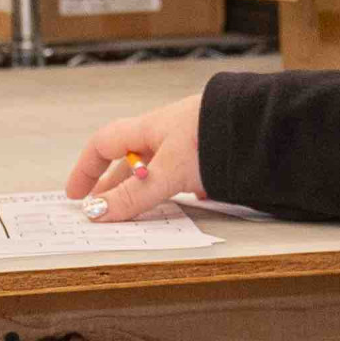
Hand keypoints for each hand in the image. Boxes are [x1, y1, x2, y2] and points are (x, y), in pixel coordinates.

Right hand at [64, 90, 207, 223]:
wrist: (263, 129)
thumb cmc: (213, 136)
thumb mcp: (167, 172)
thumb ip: (134, 196)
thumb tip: (98, 213)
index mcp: (149, 127)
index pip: (104, 143)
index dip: (86, 168)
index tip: (76, 194)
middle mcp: (168, 132)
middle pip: (130, 159)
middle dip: (114, 184)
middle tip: (103, 210)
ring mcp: (191, 142)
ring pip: (158, 168)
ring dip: (146, 190)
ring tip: (141, 211)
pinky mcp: (213, 154)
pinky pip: (186, 173)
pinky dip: (178, 189)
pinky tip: (188, 200)